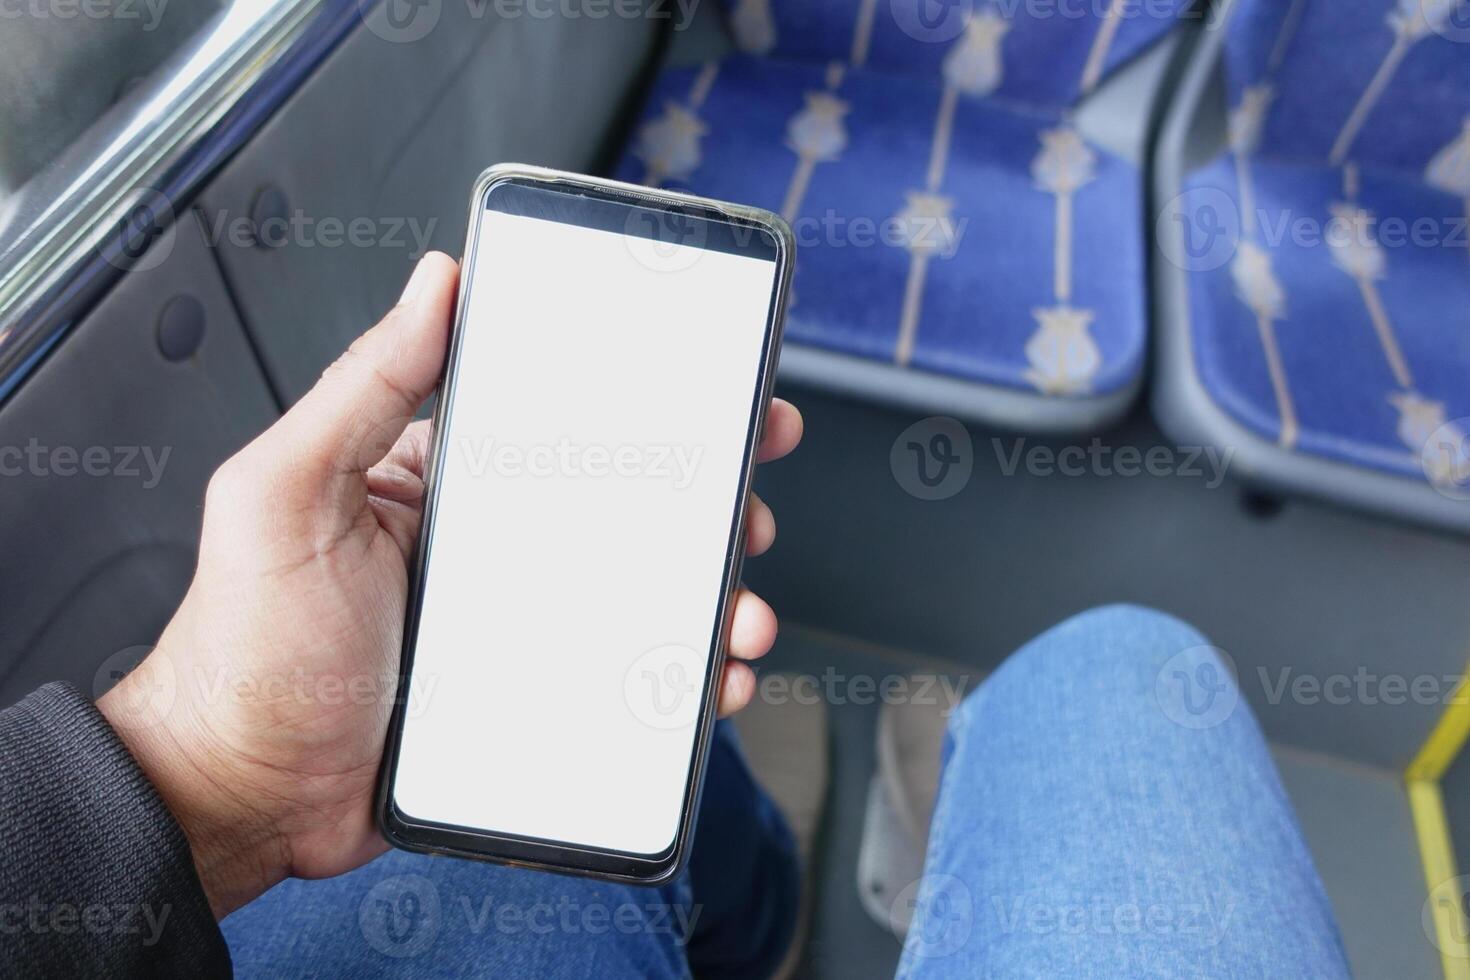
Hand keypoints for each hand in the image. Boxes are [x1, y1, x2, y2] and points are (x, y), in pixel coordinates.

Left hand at [98, 253, 802, 917]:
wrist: (244, 796)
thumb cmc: (245, 649)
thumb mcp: (287, 495)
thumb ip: (360, 388)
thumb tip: (433, 284)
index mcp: (445, 481)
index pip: (563, 420)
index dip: (647, 402)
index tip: (714, 392)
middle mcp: (494, 546)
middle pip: (629, 508)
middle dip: (707, 503)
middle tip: (747, 509)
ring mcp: (521, 624)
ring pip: (645, 595)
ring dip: (714, 597)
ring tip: (742, 615)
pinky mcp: (538, 695)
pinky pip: (629, 680)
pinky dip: (685, 681)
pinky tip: (713, 681)